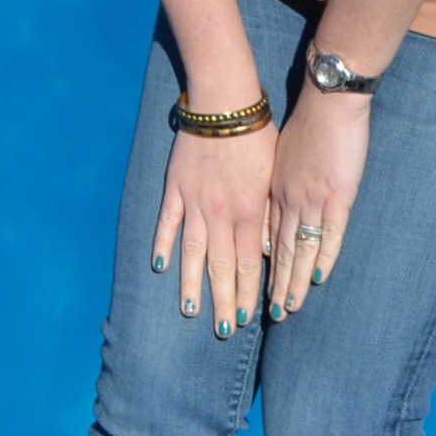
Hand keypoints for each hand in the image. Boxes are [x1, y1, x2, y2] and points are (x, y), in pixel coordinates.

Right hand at [153, 122, 276, 337]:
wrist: (226, 104)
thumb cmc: (259, 137)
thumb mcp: (273, 178)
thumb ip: (268, 217)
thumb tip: (266, 254)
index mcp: (249, 212)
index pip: (250, 264)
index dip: (249, 294)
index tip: (250, 320)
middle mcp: (221, 213)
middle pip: (222, 267)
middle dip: (224, 302)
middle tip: (223, 331)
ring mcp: (195, 201)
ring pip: (193, 252)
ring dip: (192, 285)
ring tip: (192, 312)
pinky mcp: (175, 186)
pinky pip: (168, 221)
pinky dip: (164, 245)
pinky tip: (162, 267)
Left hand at [266, 86, 369, 316]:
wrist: (327, 100)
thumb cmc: (309, 123)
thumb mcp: (283, 154)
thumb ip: (280, 182)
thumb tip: (279, 204)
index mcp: (274, 189)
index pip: (265, 237)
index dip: (261, 266)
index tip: (253, 289)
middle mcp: (287, 199)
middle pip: (277, 252)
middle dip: (271, 286)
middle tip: (264, 315)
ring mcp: (312, 200)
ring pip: (299, 251)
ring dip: (291, 284)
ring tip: (286, 311)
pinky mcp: (337, 197)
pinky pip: (329, 237)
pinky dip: (322, 261)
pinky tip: (316, 282)